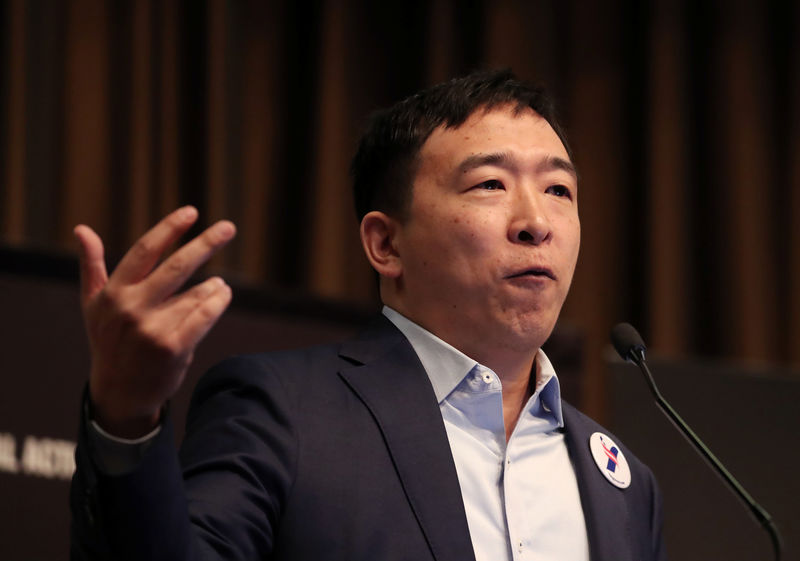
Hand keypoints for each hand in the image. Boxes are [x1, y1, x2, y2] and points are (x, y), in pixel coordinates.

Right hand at [74, 206, 235, 437]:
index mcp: (114, 293)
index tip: (191, 212)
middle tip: (228, 227)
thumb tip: (81, 229)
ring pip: (197, 294)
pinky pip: (205, 315)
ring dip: (214, 286)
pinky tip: (223, 294)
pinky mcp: (173, 347)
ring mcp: (153, 329)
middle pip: (177, 266)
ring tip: (219, 285)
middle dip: (206, 243)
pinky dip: (218, 302)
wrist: (119, 392)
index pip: (145, 251)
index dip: (169, 229)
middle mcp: (131, 308)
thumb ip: (91, 266)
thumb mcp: (93, 305)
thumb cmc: (109, 341)